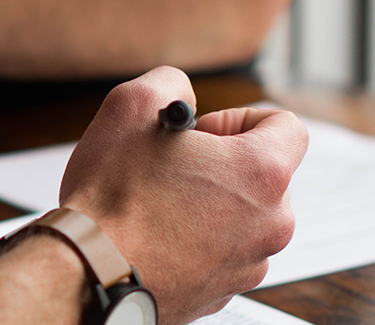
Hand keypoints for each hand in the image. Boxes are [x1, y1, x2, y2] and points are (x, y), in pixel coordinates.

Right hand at [59, 66, 306, 324]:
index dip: (240, 119)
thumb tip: (181, 95)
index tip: (204, 133)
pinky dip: (197, 241)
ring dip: (210, 205)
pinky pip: (221, 253)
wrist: (88, 273)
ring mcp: (249, 263)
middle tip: (175, 168)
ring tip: (159, 205)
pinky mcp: (223, 291)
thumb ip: (171, 83)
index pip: (287, 126)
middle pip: (265, 176)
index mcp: (262, 173)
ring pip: (243, 218)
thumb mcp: (131, 107)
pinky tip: (156, 236)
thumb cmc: (111, 199)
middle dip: (223, 165)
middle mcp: (269, 223)